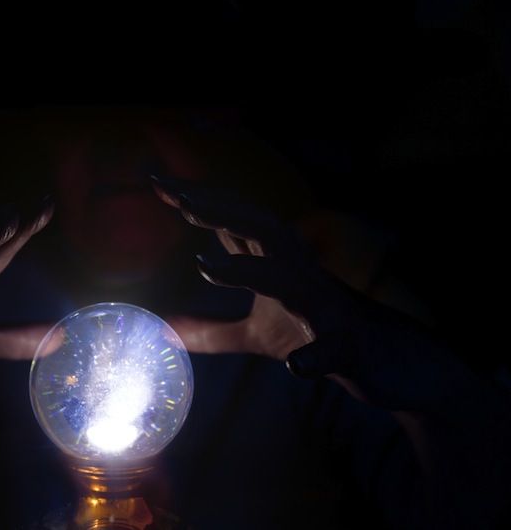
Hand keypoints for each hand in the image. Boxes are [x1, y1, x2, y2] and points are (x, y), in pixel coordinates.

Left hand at [151, 175, 473, 413]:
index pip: (234, 226)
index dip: (199, 202)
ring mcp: (326, 308)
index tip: (156, 181)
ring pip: (291, 279)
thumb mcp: (256, 334)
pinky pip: (333, 350)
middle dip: (222, 210)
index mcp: (277, 265)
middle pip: (262, 230)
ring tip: (204, 266)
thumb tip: (165, 330)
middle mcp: (301, 274)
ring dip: (250, 270)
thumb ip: (212, 331)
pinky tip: (295, 366)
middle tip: (180, 197)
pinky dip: (315, 356)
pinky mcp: (349, 348)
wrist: (390, 363)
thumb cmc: (318, 333)